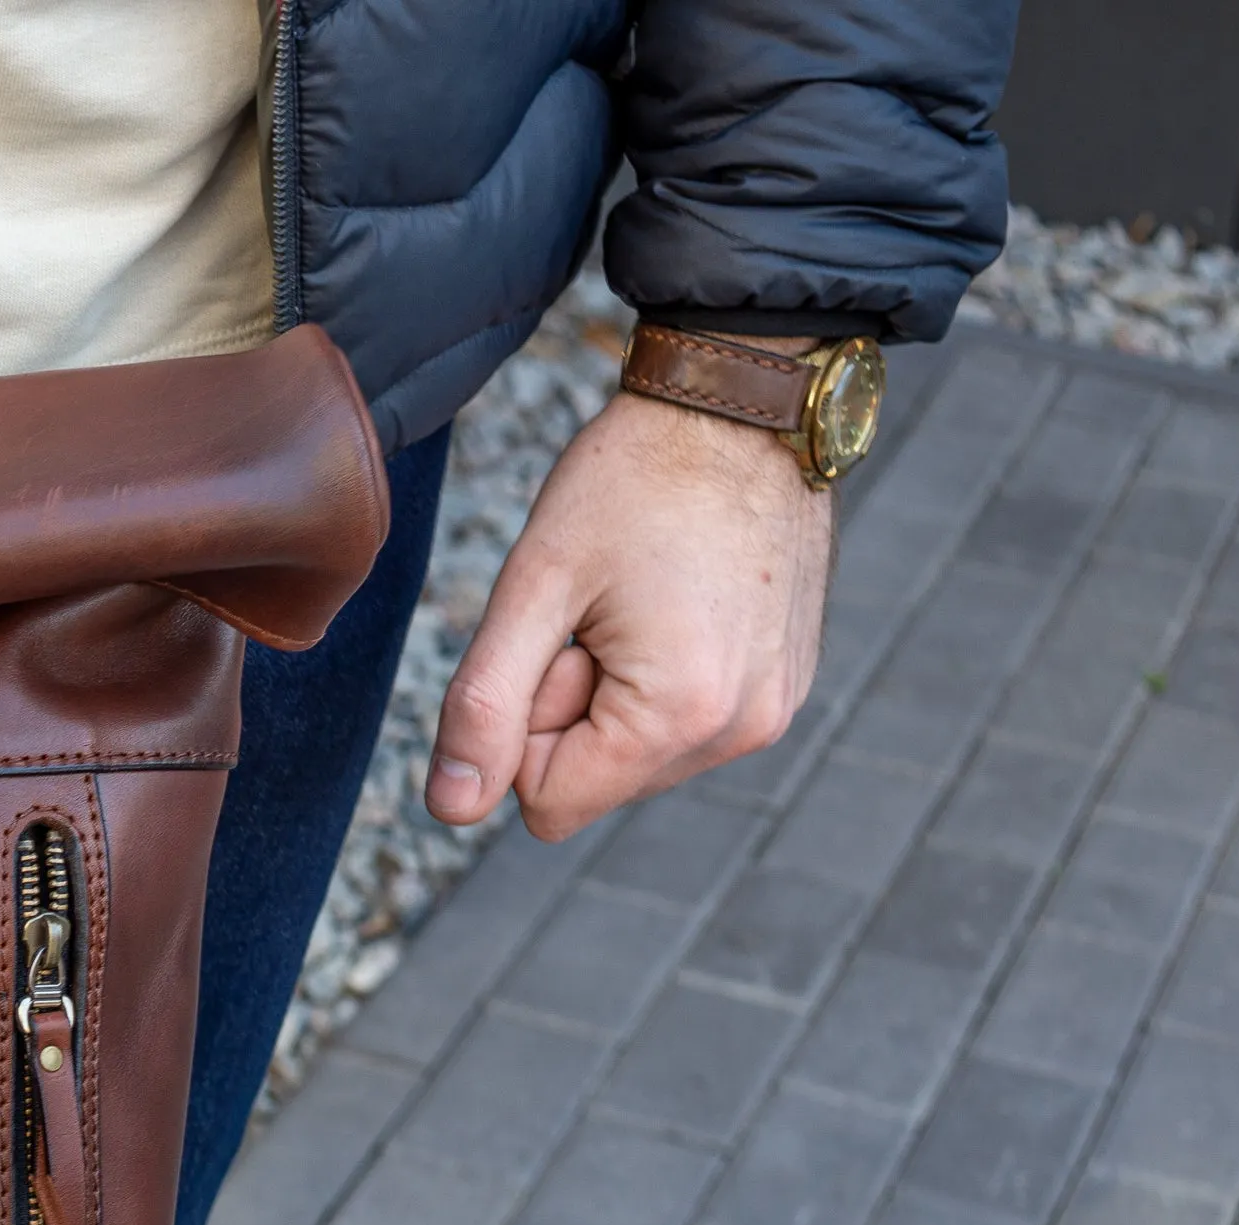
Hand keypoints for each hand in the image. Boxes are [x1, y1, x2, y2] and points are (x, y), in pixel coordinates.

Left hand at [426, 386, 835, 840]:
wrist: (745, 402)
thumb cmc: (637, 477)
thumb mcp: (534, 585)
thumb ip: (483, 706)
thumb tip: (452, 807)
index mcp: (682, 716)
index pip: (548, 804)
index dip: (525, 724)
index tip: (557, 637)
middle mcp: (746, 730)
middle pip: (595, 781)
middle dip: (572, 705)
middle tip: (598, 608)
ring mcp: (775, 709)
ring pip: (637, 754)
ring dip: (615, 688)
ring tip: (639, 598)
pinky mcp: (787, 684)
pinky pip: (687, 722)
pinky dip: (661, 673)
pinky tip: (674, 599)